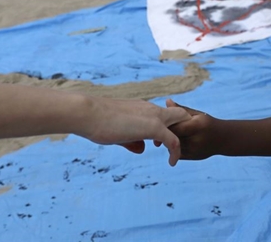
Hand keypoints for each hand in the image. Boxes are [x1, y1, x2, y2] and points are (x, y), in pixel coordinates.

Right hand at [76, 97, 190, 165]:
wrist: (88, 113)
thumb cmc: (97, 122)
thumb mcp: (118, 132)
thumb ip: (132, 140)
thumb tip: (142, 148)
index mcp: (143, 107)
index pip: (165, 113)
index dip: (168, 127)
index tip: (159, 142)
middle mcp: (151, 109)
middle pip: (180, 114)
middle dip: (183, 128)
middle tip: (174, 148)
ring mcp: (154, 117)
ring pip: (181, 123)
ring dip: (182, 138)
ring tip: (175, 156)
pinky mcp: (154, 127)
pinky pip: (174, 141)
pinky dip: (176, 152)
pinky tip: (172, 163)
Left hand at [163, 99, 218, 160]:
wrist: (223, 139)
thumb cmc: (208, 123)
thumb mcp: (197, 114)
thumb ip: (181, 110)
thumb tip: (167, 101)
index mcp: (197, 126)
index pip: (175, 127)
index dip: (166, 124)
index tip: (161, 120)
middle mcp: (195, 140)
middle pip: (172, 137)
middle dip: (165, 132)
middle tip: (159, 127)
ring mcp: (193, 150)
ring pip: (172, 146)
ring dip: (167, 140)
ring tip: (167, 133)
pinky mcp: (191, 157)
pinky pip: (176, 153)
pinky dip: (172, 148)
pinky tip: (174, 141)